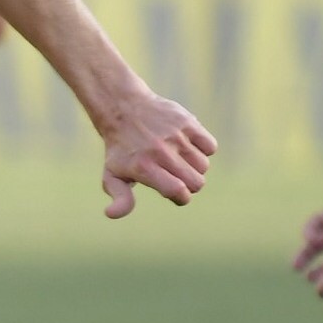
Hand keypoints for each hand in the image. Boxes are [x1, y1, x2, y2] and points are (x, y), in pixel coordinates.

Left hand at [96, 89, 216, 217]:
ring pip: (203, 165)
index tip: (176, 194)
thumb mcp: (112, 175)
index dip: (182, 198)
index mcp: (144, 168)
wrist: (124, 109)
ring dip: (195, 168)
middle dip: (190, 186)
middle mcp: (161, 152)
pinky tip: (188, 147)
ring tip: (179, 161)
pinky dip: (204, 150)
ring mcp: (176, 136)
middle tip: (176, 177)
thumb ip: (120, 198)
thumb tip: (111, 214)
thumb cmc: (120, 149)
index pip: (177, 191)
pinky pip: (210, 146)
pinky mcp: (188, 122)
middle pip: (196, 182)